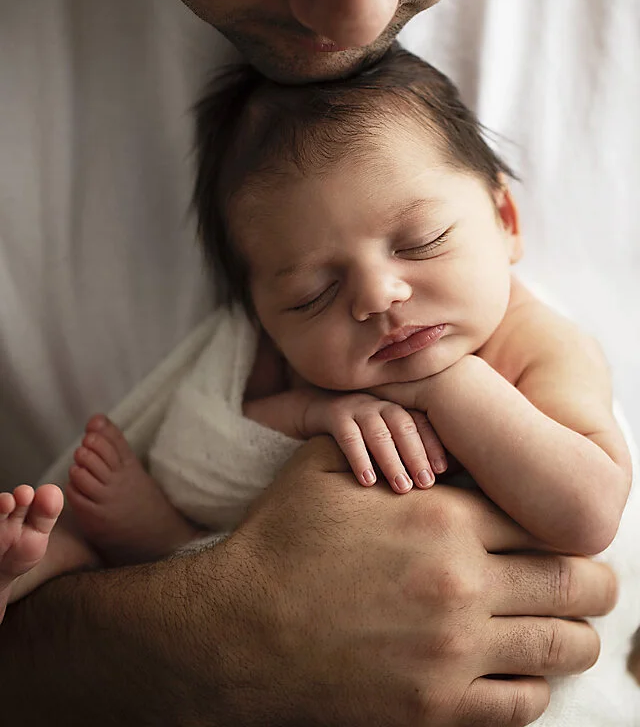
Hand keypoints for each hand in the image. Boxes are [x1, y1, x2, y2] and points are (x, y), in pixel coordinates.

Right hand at [217, 438, 615, 726]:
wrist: (235, 630)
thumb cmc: (279, 541)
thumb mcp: (323, 466)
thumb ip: (379, 434)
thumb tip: (421, 424)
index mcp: (441, 520)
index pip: (540, 518)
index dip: (557, 522)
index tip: (556, 529)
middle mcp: (460, 585)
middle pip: (572, 582)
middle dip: (591, 578)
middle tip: (590, 579)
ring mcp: (453, 653)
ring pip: (562, 645)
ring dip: (574, 632)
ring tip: (566, 624)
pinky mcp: (436, 709)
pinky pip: (523, 704)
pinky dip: (536, 685)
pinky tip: (522, 668)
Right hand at [303, 391, 446, 491]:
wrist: (315, 408)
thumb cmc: (360, 433)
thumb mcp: (383, 438)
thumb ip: (407, 451)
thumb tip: (440, 478)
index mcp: (397, 408)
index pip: (421, 423)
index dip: (433, 445)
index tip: (444, 470)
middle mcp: (380, 404)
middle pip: (403, 425)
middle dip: (416, 454)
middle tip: (426, 483)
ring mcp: (357, 407)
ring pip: (378, 431)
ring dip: (391, 460)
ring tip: (402, 487)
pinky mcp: (334, 415)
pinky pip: (348, 436)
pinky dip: (359, 458)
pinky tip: (367, 481)